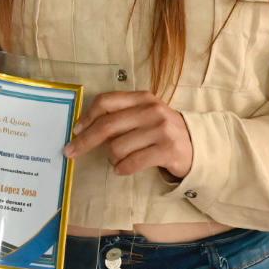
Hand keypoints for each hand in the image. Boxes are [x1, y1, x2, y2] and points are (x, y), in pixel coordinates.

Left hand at [64, 91, 193, 178]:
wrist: (197, 147)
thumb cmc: (162, 132)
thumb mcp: (144, 116)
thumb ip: (120, 116)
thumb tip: (84, 128)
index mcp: (143, 98)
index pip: (106, 102)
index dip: (87, 116)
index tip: (75, 130)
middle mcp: (152, 110)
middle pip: (107, 126)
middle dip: (85, 141)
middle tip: (71, 152)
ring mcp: (161, 130)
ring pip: (117, 148)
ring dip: (112, 159)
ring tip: (119, 160)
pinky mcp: (167, 150)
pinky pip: (132, 162)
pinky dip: (122, 168)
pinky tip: (123, 169)